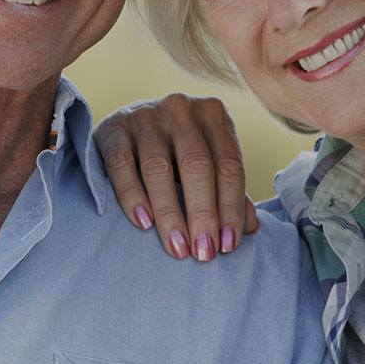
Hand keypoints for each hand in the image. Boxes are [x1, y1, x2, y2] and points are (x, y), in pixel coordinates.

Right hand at [96, 93, 259, 261]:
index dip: (230, 208)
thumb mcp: (206, 163)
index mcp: (213, 114)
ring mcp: (145, 116)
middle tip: (204, 253)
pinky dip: (132, 196)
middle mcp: (181, 109)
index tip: (228, 246)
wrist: (126, 127)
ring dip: (170, 213)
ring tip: (177, 248)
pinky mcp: (113, 129)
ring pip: (158, 169)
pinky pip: (122, 164)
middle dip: (203, 214)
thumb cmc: (176, 151)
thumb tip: (252, 229)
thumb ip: (228, 191)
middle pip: (197, 166)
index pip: (228, 165)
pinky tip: (143, 223)